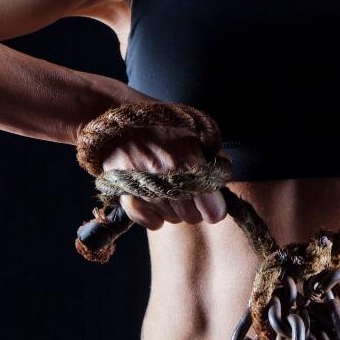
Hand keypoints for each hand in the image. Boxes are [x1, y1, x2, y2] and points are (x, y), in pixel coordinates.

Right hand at [101, 124, 227, 230]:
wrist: (115, 116)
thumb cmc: (157, 121)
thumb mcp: (191, 130)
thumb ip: (211, 153)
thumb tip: (224, 172)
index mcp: (187, 160)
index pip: (213, 210)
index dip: (215, 206)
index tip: (211, 199)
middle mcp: (167, 179)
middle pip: (193, 217)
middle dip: (194, 206)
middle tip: (187, 187)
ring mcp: (145, 190)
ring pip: (173, 219)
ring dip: (174, 208)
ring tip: (166, 185)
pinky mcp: (126, 197)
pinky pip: (151, 223)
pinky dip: (154, 215)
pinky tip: (153, 199)